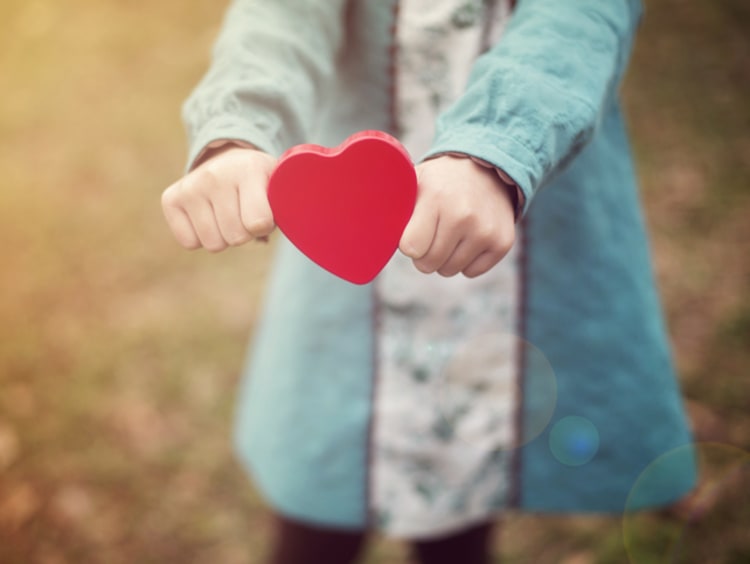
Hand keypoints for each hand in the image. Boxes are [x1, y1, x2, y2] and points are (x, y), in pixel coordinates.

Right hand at [161, 145, 276, 251]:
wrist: (228, 159)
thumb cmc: (259, 183)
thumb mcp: (278, 188)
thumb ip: (283, 211)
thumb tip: (263, 239)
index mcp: (248, 170)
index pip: (258, 224)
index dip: (264, 227)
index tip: (264, 213)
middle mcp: (215, 175)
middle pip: (236, 237)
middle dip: (244, 232)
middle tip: (243, 213)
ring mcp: (190, 186)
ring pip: (213, 244)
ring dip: (223, 236)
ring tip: (226, 214)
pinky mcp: (170, 198)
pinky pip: (190, 243)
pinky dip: (200, 238)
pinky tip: (207, 216)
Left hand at [399, 155, 515, 277]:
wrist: (486, 168)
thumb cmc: (440, 182)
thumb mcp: (414, 183)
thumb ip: (395, 209)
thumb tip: (370, 233)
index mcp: (435, 198)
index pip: (411, 248)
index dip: (409, 243)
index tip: (413, 232)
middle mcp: (463, 216)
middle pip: (428, 264)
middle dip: (424, 254)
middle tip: (431, 233)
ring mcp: (485, 231)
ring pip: (449, 270)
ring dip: (445, 258)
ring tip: (450, 233)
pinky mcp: (502, 243)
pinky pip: (471, 272)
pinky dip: (466, 261)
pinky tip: (468, 238)